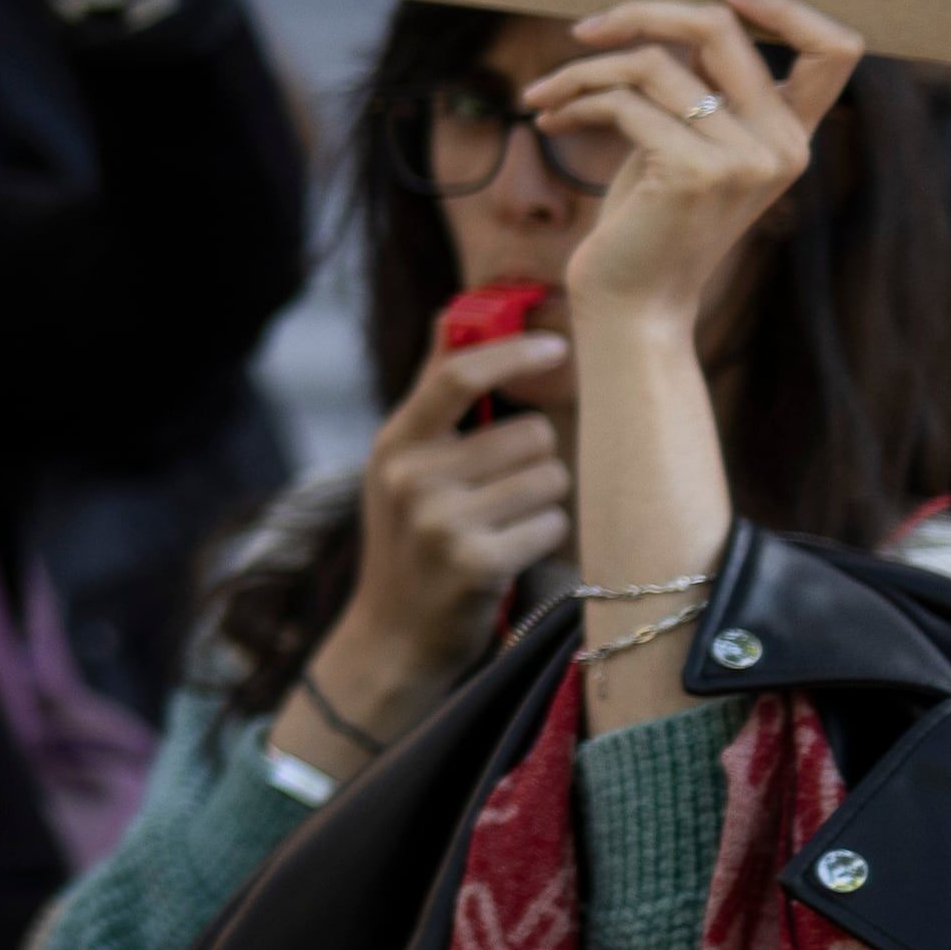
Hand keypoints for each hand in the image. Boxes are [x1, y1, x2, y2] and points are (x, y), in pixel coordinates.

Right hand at [312, 336, 573, 729]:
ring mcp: (439, 522)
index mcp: (396, 443)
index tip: (558, 348)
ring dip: (546, 501)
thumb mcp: (404, 465)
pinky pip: (552, 524)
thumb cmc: (412, 540)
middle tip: (508, 493)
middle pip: (530, 433)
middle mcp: (410, 477)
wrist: (392, 636)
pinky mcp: (474, 563)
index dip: (515, 353)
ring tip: (506, 526)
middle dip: (537, 459)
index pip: (459, 375)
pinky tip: (511, 555)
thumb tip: (456, 312)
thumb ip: (435, 394)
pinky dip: (545, 540)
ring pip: (550, 477)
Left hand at [526, 0, 860, 345]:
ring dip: (583, 69)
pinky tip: (548, 121)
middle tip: (585, 30)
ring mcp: (743, 159)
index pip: (835, 49)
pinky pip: (625, 101)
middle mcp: (780, 146)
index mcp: (790, 137)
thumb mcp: (682, 146)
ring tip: (545, 94)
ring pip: (653, 61)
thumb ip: (697, 88)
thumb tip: (663, 15)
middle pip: (721, 27)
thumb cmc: (647, 225)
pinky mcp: (694, 172)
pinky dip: (575, 101)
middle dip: (642, 12)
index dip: (786, 5)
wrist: (631, 308)